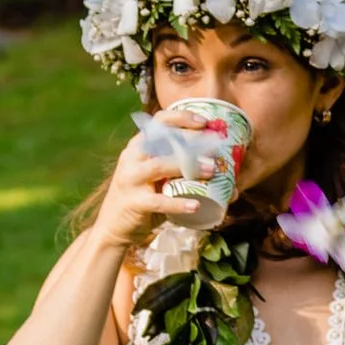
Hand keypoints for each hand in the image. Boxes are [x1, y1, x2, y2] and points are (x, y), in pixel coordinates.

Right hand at [87, 106, 221, 251]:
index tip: (205, 122)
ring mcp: (130, 179)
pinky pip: (158, 201)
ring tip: (211, 171)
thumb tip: (231, 185)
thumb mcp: (160, 182)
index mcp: (139, 147)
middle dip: (190, 140)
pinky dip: (178, 203)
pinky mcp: (134, 202)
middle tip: (216, 149)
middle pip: (160, 139)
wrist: (113, 227)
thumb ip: (185, 178)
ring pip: (159, 165)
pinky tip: (196, 205)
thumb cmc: (144, 200)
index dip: (181, 117)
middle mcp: (132, 158)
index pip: (158, 122)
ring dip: (187, 166)